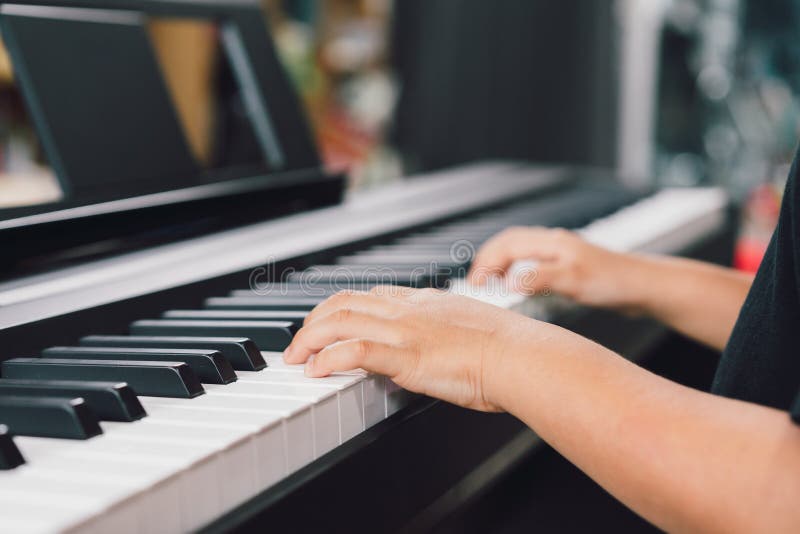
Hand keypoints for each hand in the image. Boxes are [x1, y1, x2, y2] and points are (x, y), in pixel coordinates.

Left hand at [283, 286, 550, 411]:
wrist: (522, 356)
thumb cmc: (506, 348)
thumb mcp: (468, 326)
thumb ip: (442, 330)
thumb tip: (431, 343)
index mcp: (423, 301)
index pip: (368, 294)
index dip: (338, 307)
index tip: (324, 322)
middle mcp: (408, 310)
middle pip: (344, 303)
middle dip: (313, 321)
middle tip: (298, 343)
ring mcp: (405, 331)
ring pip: (340, 321)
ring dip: (309, 339)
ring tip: (296, 358)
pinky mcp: (406, 356)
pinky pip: (353, 351)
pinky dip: (328, 359)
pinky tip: (317, 371)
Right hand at [468, 227, 645, 309]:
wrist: (645, 287)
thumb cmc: (613, 283)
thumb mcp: (573, 282)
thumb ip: (539, 278)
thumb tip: (509, 281)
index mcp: (551, 243)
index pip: (506, 245)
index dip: (486, 263)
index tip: (476, 285)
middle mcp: (554, 244)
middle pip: (509, 242)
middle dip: (488, 259)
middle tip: (476, 282)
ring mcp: (561, 254)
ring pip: (520, 250)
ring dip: (501, 263)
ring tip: (492, 283)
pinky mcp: (568, 266)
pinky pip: (533, 261)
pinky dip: (517, 270)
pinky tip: (521, 286)